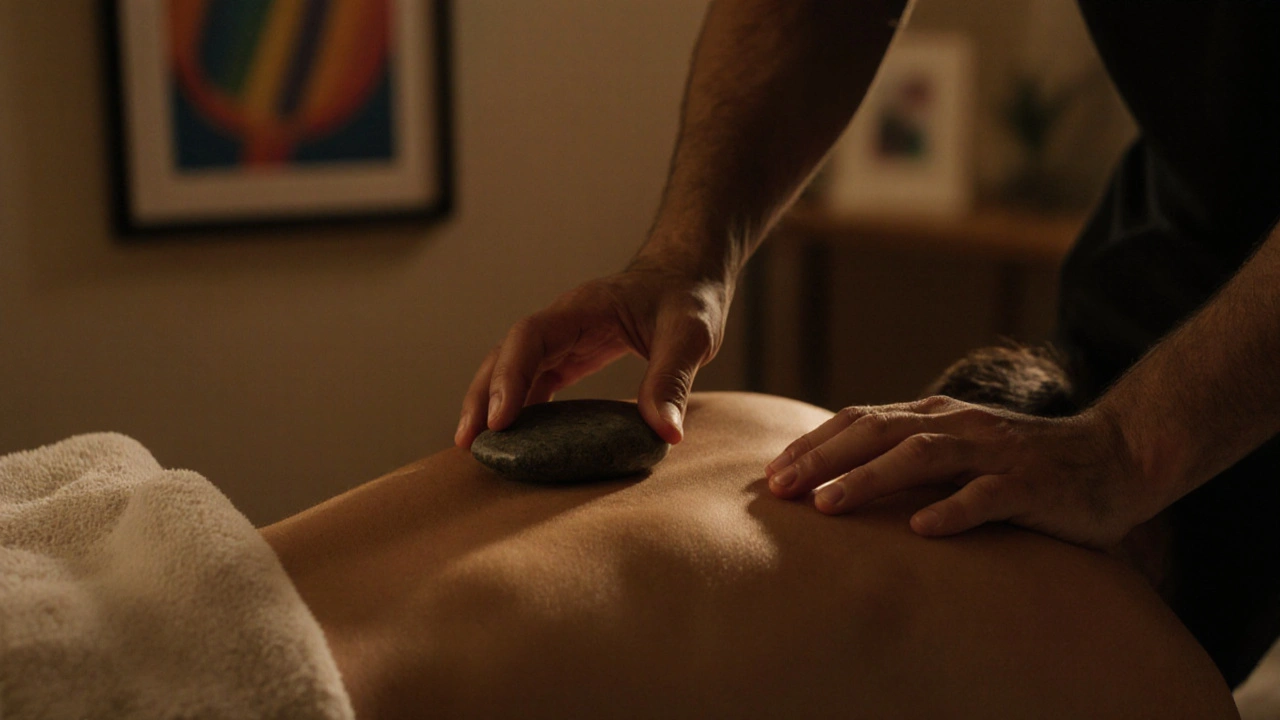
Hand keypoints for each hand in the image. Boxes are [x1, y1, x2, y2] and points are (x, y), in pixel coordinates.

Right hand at [455, 263, 728, 449]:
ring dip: (492, 403)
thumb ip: (673, 381)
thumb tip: (666, 434)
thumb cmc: (689, 297)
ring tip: (476, 447)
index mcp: (583, 308)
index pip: (530, 337)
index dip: (510, 376)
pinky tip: (514, 440)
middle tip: (468, 442)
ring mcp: (564, 338)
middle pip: (506, 354)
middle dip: (483, 396)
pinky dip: (520, 407)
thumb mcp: (690, 337)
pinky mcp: (572, 355)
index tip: (501, 420)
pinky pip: (535, 380)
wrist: (688, 274)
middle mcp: (564, 321)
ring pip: (513, 367)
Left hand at [763, 396, 1154, 548]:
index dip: (814, 444)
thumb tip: (838, 478)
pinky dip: (953, 510)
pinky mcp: (1031, 484)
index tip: (770, 474)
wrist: (1115, 458)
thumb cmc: (1022, 464)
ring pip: (922, 457)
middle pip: (879, 432)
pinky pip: (988, 497)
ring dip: (870, 480)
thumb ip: (909, 457)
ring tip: (828, 506)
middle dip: (824, 459)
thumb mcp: (959, 451)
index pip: (861, 420)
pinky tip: (921, 530)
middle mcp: (958, 425)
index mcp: (935, 416)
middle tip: (780, 490)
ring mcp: (995, 452)